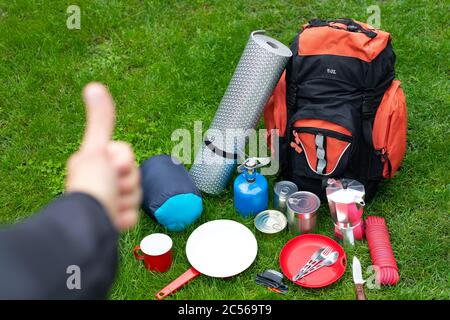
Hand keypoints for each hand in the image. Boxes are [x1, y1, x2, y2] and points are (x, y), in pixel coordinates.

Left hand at [65, 83, 140, 230]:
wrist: (92, 223)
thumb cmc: (93, 185)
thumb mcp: (98, 149)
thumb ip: (101, 120)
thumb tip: (94, 85)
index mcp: (94, 161)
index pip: (126, 154)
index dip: (123, 161)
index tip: (110, 168)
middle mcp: (100, 179)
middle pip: (134, 173)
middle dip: (127, 182)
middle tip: (112, 188)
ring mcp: (108, 200)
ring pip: (136, 194)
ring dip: (128, 200)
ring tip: (112, 205)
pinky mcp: (114, 218)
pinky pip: (133, 213)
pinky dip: (126, 217)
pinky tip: (114, 217)